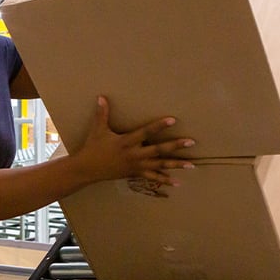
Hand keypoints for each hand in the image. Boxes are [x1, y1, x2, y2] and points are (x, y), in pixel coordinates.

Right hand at [73, 96, 194, 187]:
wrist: (87, 169)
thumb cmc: (93, 147)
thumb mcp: (97, 129)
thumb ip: (102, 113)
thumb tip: (101, 97)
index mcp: (126, 142)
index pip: (146, 132)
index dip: (159, 126)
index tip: (173, 120)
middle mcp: (134, 154)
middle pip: (158, 150)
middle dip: (175, 146)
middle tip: (191, 142)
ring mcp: (136, 166)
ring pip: (159, 165)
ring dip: (176, 164)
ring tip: (192, 164)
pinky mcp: (135, 173)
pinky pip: (152, 177)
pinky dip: (165, 179)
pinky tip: (178, 182)